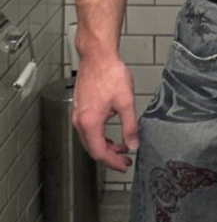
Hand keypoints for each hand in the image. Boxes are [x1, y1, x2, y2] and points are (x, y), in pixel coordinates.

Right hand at [72, 55, 138, 172]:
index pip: (100, 152)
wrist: (97, 55)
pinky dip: (99, 134)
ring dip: (105, 144)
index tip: (125, 165)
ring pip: (89, 138)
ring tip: (122, 145)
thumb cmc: (110, 73)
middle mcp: (79, 120)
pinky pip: (88, 128)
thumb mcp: (125, 101)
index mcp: (90, 122)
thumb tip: (134, 144)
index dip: (113, 162)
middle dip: (110, 155)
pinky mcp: (80, 106)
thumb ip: (130, 125)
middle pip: (92, 148)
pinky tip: (111, 130)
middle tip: (125, 158)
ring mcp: (77, 113)